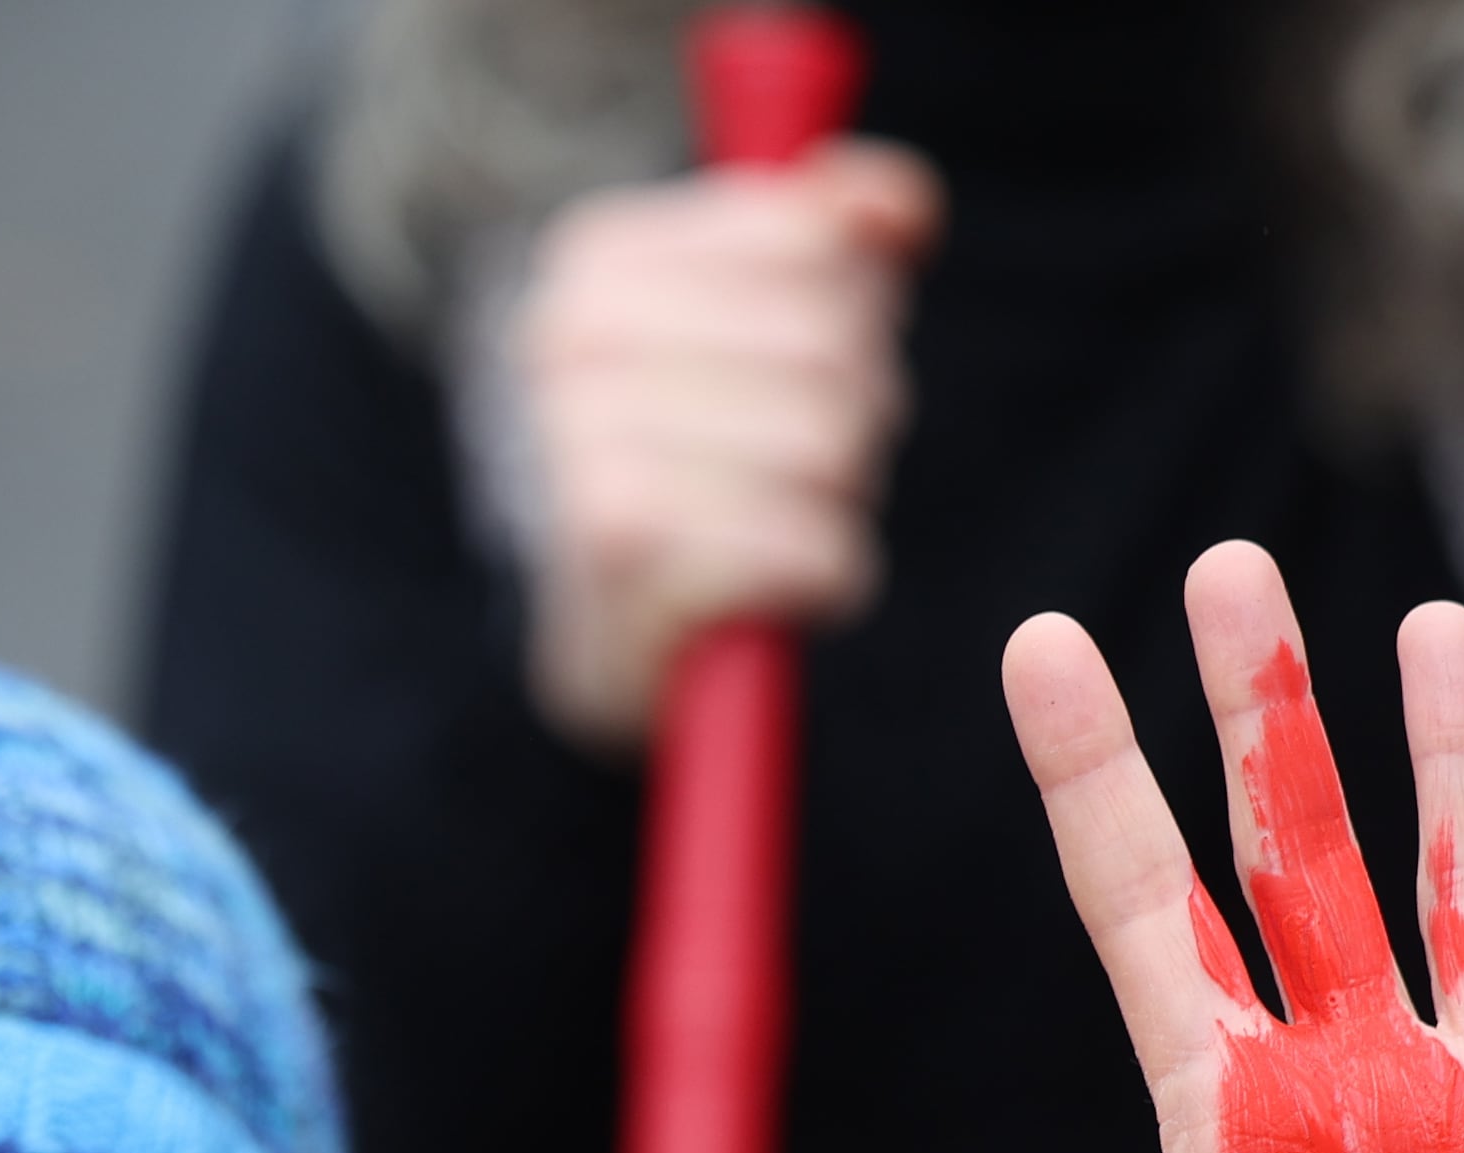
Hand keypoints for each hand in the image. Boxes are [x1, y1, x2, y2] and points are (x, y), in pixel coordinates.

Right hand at [505, 141, 943, 750]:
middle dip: (850, 416)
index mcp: (598, 261)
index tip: (790, 371)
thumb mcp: (728, 324)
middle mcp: (575, 336)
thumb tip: (899, 210)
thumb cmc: (663, 464)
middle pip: (833, 344)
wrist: (565, 632)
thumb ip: (820, 240)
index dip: (852, 310)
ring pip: (830, 445)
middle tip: (786, 470)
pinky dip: (824, 578)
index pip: (816, 239)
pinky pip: (811, 545)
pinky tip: (772, 588)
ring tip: (771, 527)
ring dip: (836, 503)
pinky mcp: (620, 546)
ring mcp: (586, 440)